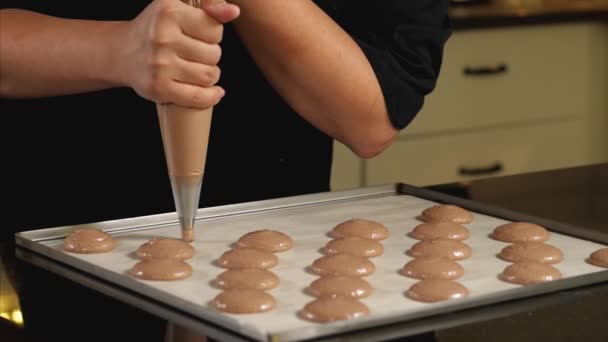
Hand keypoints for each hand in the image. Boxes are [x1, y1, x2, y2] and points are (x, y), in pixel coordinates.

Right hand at [118, 0, 238, 106]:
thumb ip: (209, 4)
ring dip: (210, 75)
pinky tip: (215, 93)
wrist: (122, 52)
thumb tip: (233, 11)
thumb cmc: (157, 28)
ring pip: (209, 75)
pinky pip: (198, 97)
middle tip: (196, 54)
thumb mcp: (178, 6)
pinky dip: (211, 96)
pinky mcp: (158, 88)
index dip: (212, 35)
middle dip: (210, 55)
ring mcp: (160, 65)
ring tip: (198, 69)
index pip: (215, 30)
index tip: (200, 36)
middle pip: (214, 54)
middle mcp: (162, 37)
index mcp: (169, 12)